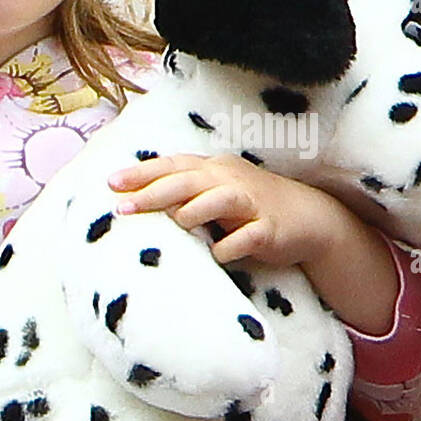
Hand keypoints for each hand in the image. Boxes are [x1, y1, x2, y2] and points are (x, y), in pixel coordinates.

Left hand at [107, 153, 347, 268]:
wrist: (309, 218)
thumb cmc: (251, 205)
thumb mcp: (217, 191)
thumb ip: (185, 192)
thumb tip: (139, 200)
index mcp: (214, 168)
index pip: (173, 165)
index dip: (142, 173)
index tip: (111, 183)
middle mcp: (230, 180)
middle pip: (188, 181)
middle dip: (153, 193)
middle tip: (122, 207)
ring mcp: (252, 204)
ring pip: (219, 200)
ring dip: (193, 211)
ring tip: (174, 224)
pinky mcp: (270, 230)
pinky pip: (248, 237)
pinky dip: (230, 246)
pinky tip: (217, 255)